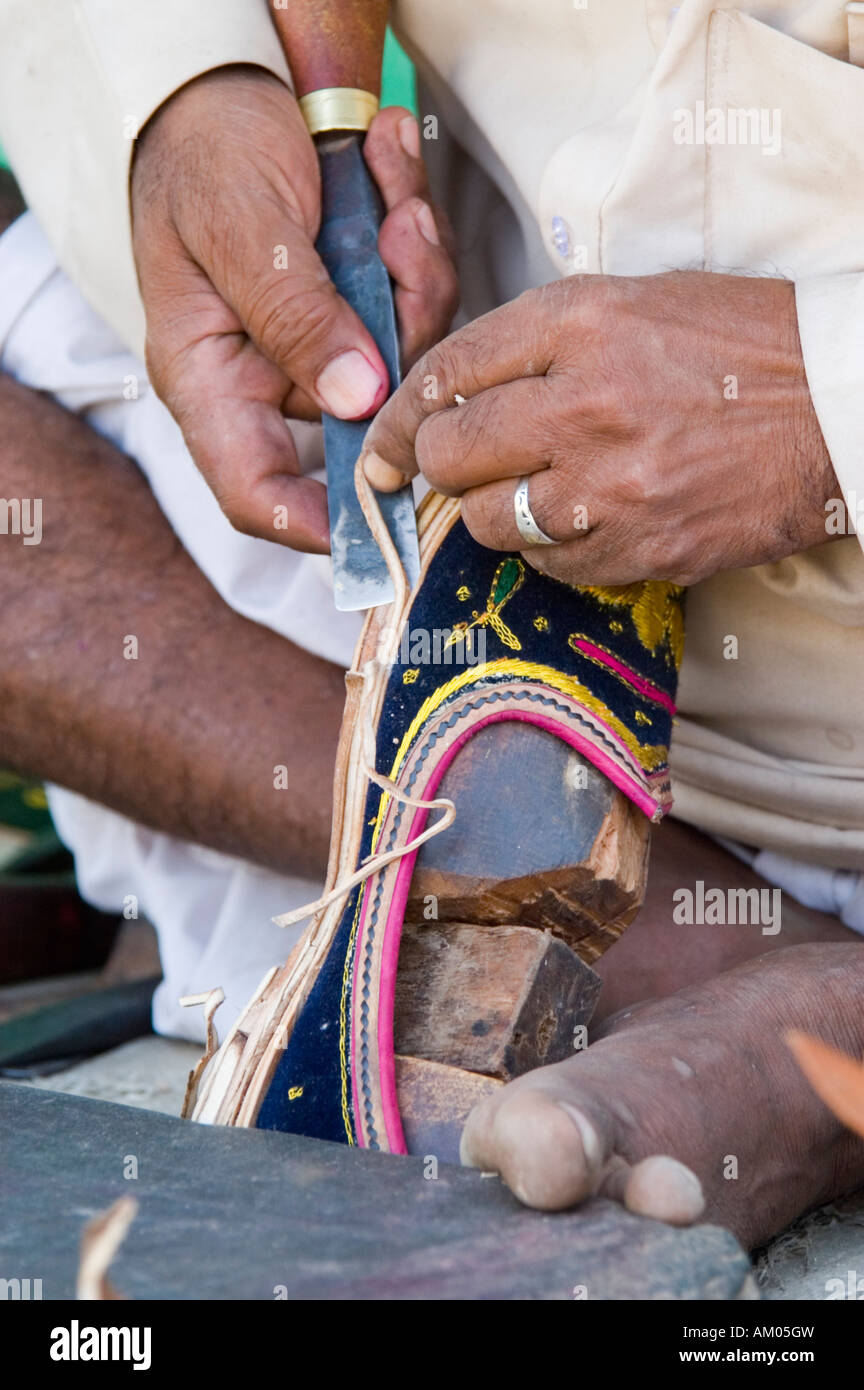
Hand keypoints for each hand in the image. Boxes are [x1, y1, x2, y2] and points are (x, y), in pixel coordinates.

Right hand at [132, 66, 457, 551]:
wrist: (224, 83)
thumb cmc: (204, 150)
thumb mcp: (241, 227)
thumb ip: (296, 316)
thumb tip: (359, 400)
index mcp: (211, 382)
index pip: (257, 493)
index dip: (321, 524)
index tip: (390, 507)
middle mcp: (269, 380)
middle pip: (361, 422)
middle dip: (404, 343)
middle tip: (405, 246)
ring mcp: (321, 347)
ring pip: (404, 362)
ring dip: (418, 275)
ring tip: (392, 188)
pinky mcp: (361, 311)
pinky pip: (417, 306)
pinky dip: (419, 242)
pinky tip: (390, 171)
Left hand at [363, 271, 836, 584]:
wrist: (839, 407)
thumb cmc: (741, 346)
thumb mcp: (634, 304)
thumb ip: (540, 343)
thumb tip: (454, 393)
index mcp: (581, 322)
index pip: (447, 370)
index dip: (399, 414)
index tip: (382, 441)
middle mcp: (585, 403)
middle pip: (449, 454)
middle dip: (440, 465)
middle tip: (459, 467)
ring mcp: (612, 485)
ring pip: (488, 521)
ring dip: (493, 512)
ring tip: (534, 492)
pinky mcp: (640, 549)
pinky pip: (549, 566)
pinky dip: (549, 550)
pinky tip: (582, 521)